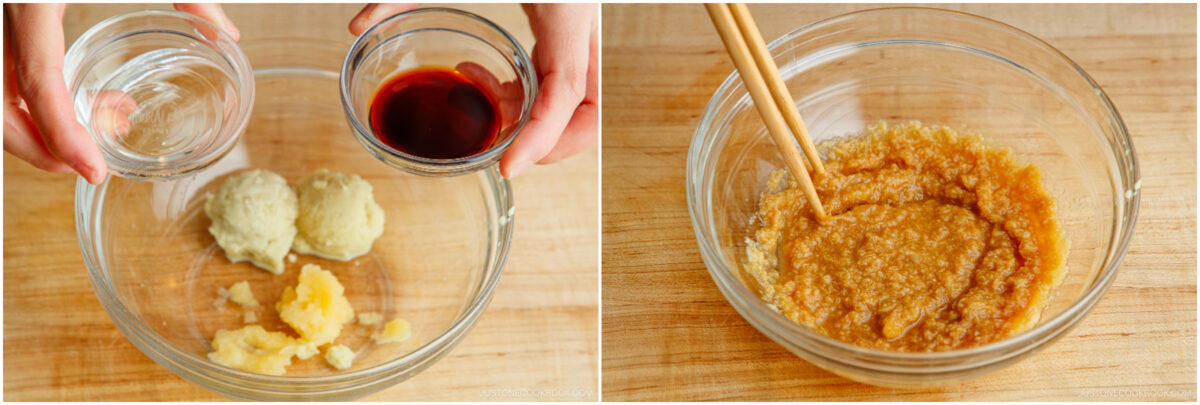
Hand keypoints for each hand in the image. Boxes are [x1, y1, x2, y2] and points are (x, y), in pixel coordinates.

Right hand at [3, 3, 238, 183]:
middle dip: (40, 144)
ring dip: (35, 121)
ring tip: (97, 122)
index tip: (94, 172)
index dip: (64, 137)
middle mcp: (0, 5)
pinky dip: (27, 92)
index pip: (38, 84)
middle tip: (92, 163)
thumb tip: (229, 36)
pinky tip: (77, 91)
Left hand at [350, 4, 597, 178]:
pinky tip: (481, 73)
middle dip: (552, 144)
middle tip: (505, 156)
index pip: (569, 92)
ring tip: (480, 97)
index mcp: (564, 7)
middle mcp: (581, 19)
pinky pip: (565, 77)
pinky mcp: (566, 22)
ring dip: (537, 120)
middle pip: (592, 110)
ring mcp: (580, 23)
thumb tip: (358, 27)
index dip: (542, 141)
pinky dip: (530, 94)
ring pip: (582, 100)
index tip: (506, 168)